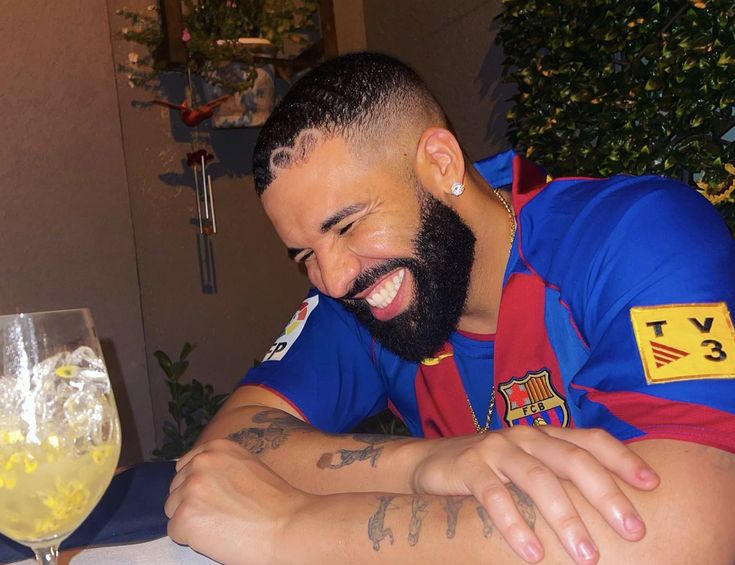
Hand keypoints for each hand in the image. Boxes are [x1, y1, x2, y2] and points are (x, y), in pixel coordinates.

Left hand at [165, 439, 311, 564]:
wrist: (289, 525)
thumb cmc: (276, 503)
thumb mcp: (247, 466)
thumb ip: (220, 467)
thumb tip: (198, 480)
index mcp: (217, 447)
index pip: (185, 467)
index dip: (198, 487)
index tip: (215, 498)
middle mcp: (201, 462)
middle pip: (176, 488)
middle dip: (193, 503)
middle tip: (223, 514)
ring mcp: (191, 488)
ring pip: (173, 510)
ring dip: (192, 520)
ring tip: (223, 524)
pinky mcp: (185, 515)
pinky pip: (175, 531)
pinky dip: (192, 538)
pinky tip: (219, 535)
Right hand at [406, 426, 659, 563]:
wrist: (428, 462)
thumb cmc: (490, 472)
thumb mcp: (527, 469)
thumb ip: (559, 478)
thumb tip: (611, 513)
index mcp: (545, 435)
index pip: (590, 439)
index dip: (622, 458)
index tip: (653, 485)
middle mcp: (525, 437)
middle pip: (572, 459)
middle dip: (606, 494)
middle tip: (634, 530)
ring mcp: (496, 449)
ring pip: (538, 478)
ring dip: (566, 518)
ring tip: (587, 557)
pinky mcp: (468, 466)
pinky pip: (494, 495)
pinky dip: (515, 524)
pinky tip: (532, 552)